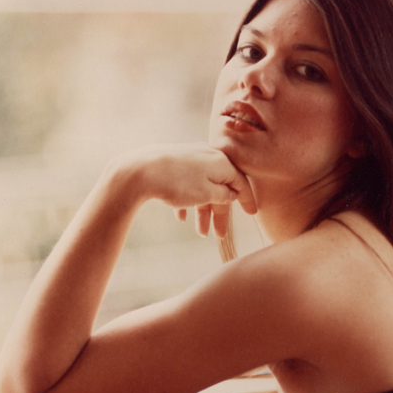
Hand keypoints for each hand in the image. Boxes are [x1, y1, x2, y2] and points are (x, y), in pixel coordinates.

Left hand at [114, 144, 256, 236]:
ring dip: (203, 211)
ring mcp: (190, 159)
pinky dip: (187, 201)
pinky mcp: (174, 163)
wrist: (140, 170)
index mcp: (221, 162)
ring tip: (200, 232)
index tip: (252, 214)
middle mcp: (208, 157)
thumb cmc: (178, 182)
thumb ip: (224, 195)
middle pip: (220, 187)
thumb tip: (232, 194)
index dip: (246, 200)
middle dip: (219, 214)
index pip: (240, 182)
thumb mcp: (207, 194)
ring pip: (203, 188)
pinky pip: (187, 184)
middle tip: (219, 236)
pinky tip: (181, 217)